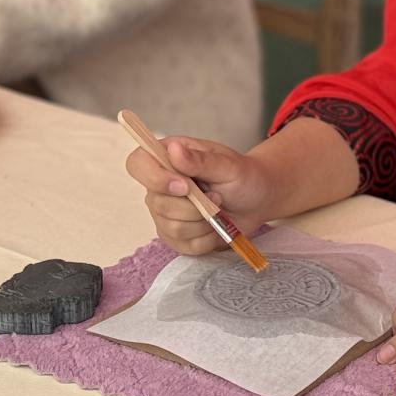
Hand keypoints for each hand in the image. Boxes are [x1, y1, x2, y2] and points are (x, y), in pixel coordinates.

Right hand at [125, 136, 272, 254]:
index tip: (184, 186)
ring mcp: (165, 212)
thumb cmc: (244, 177)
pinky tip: (217, 226)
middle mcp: (160, 185)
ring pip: (172, 227)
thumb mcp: (229, 165)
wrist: (257, 201)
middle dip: (194, 206)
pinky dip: (207, 239)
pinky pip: (184, 245)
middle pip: (158, 203)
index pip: (138, 164)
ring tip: (220, 211)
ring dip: (204, 223)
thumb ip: (201, 160)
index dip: (155, 178)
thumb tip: (173, 149)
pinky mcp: (175, 235)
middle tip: (219, 197)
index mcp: (168, 157)